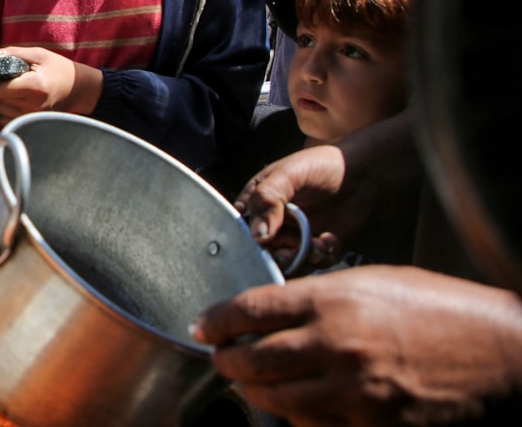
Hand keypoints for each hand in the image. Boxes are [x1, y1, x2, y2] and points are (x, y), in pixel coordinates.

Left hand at [0, 47, 102, 124]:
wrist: (78, 89)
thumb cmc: (59, 69)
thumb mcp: (39, 55)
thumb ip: (14, 53)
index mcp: (34, 86)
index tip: (6, 76)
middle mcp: (33, 105)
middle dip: (0, 91)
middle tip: (12, 83)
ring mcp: (34, 117)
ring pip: (1, 113)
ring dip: (3, 103)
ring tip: (16, 93)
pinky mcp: (33, 123)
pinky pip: (8, 122)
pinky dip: (8, 113)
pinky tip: (18, 103)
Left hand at [192, 265, 521, 425]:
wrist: (498, 351)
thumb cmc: (438, 308)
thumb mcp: (373, 283)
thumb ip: (318, 299)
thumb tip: (273, 314)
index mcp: (334, 299)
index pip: (251, 309)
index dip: (217, 319)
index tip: (204, 326)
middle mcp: (335, 344)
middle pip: (252, 359)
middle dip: (226, 359)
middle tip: (221, 355)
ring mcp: (352, 390)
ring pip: (274, 398)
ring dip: (253, 391)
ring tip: (248, 382)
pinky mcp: (370, 424)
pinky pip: (312, 425)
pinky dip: (295, 415)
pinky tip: (295, 404)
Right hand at [235, 109, 419, 270]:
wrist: (366, 175)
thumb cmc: (323, 166)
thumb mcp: (289, 174)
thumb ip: (268, 198)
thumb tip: (258, 236)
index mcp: (256, 205)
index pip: (239, 230)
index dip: (247, 240)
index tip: (263, 240)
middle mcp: (271, 225)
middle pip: (259, 253)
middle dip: (275, 254)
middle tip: (292, 248)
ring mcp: (292, 240)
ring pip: (283, 264)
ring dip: (299, 258)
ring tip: (317, 243)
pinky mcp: (315, 252)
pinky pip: (310, 265)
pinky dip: (320, 257)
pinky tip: (330, 240)